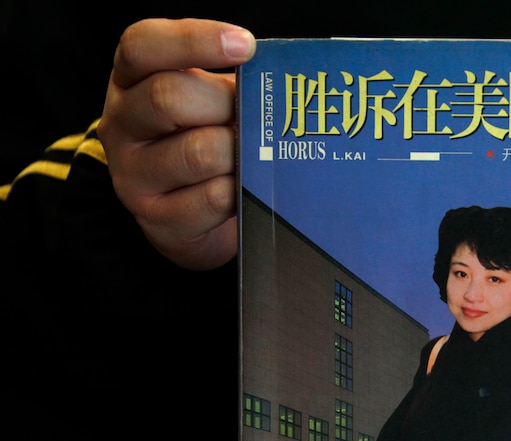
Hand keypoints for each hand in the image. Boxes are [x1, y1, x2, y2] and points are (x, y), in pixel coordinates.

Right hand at [97, 18, 255, 269]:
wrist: (193, 215)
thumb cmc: (206, 141)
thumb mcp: (209, 102)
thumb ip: (229, 83)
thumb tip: (278, 79)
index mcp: (130, 81)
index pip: (142, 45)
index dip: (194, 40)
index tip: (246, 45)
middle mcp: (120, 125)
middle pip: (168, 97)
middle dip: (225, 105)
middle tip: (250, 118)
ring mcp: (132, 176)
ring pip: (198, 152)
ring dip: (238, 153)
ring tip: (248, 156)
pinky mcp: (157, 220)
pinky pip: (213, 198)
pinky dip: (239, 191)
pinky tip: (242, 188)